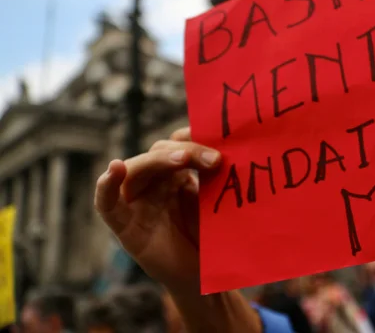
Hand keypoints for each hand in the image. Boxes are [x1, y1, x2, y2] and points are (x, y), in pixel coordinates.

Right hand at [94, 127, 219, 292]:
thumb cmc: (210, 236)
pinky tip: (115, 169)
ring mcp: (137, 202)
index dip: (194, 138)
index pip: (178, 143)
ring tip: (183, 159)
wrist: (204, 276)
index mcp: (176, 174)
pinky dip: (106, 186)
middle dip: (187, 151)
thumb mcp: (214, 201)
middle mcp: (154, 183)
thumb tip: (229, 150)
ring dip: (158, 160)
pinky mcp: (124, 225)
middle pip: (159, 152)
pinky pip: (106, 204)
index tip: (221, 141)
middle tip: (215, 159)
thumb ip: (214, 177)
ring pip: (137, 169)